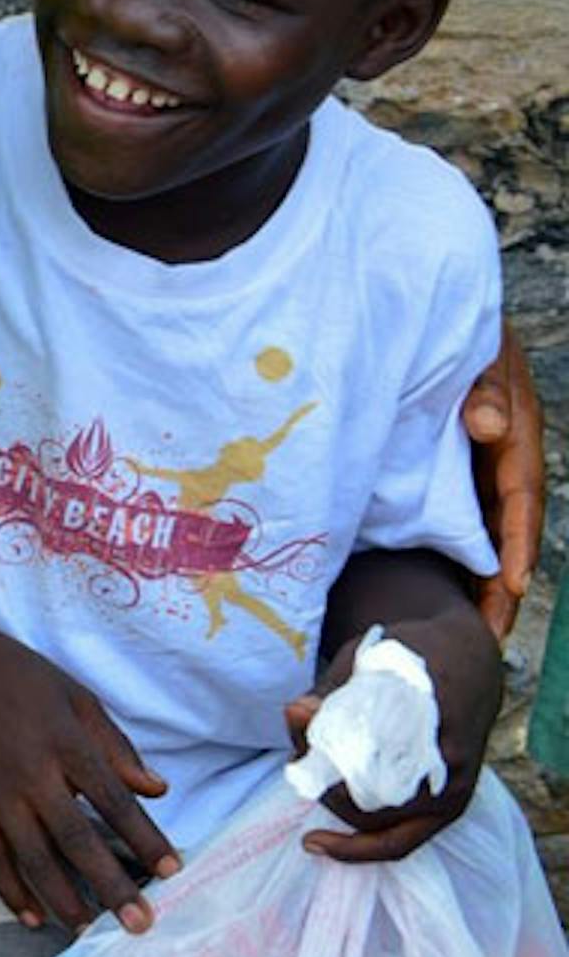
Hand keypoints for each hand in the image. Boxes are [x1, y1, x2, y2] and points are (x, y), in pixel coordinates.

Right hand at [0, 617, 179, 932]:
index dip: (145, 838)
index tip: (172, 870)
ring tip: (90, 930)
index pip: (114, 802)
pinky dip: (10, 891)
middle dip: (111, 885)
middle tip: (139, 924)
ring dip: (64, 900)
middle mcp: (31, 776)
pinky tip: (32, 917)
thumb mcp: (78, 698)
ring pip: (33, 859)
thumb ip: (117, 747)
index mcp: (66, 746)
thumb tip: (157, 789)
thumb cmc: (20, 678)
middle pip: (77, 840)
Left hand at [286, 610, 499, 863]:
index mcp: (433, 719)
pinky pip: (399, 843)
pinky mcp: (447, 809)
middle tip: (299, 737)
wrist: (472, 664)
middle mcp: (447, 765)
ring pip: (373, 819)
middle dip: (318, 768)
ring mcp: (452, 793)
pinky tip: (314, 843)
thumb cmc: (416, 656)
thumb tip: (297, 713)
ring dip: (331, 798)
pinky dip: (356, 848)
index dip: (319, 734)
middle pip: (363, 789)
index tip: (295, 713)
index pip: (363, 744)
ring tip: (309, 765)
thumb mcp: (374, 656)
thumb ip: (336, 689)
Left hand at [463, 319, 546, 640]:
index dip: (517, 544)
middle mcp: (505, 462)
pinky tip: (449, 592)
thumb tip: (491, 423)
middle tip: (488, 635)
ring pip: (489, 535)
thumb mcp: (480, 356)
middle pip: (509, 532)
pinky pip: (465, 522)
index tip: (512, 585)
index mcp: (517, 439)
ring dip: (483, 582)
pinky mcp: (459, 474)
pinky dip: (462, 558)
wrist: (436, 321)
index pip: (521, 499)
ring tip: (473, 631)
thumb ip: (486, 388)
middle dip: (502, 586)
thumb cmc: (462, 338)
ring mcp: (483, 472)